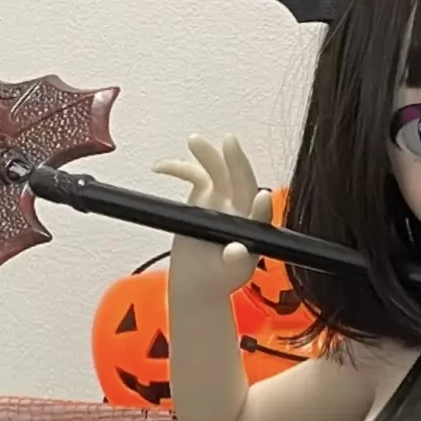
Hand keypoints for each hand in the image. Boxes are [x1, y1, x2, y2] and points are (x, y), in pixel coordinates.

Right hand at [152, 134, 273, 295]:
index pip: (260, 213)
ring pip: (218, 171)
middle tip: (230, 143)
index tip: (261, 198)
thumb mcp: (230, 274)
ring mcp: (222, 198)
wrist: (199, 278)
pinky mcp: (204, 194)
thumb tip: (237, 251)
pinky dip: (177, 169)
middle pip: (240, 181)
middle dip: (236, 162)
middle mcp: (241, 208)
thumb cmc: (219, 277)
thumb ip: (235, 262)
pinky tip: (160, 168)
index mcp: (253, 228)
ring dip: (207, 155)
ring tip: (194, 142)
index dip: (261, 206)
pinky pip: (193, 175)